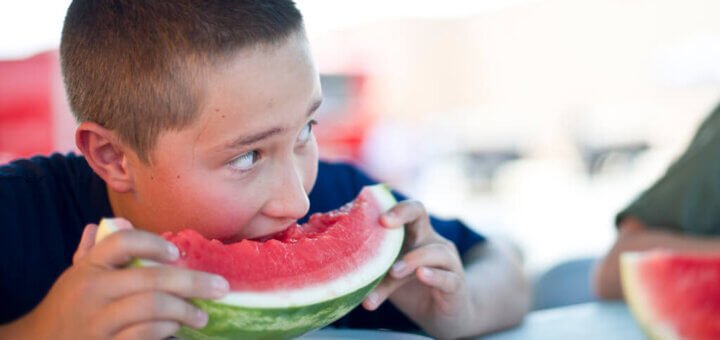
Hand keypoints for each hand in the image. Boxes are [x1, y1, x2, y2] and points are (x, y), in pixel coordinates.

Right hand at [3, 219, 228, 339]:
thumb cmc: (68, 306)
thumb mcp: (77, 275)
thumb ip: (96, 250)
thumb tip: (116, 224)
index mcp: (88, 268)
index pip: (123, 243)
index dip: (154, 244)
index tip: (177, 252)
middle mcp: (93, 292)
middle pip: (152, 279)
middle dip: (194, 283)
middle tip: (220, 287)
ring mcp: (98, 322)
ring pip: (154, 309)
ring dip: (185, 312)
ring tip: (202, 315)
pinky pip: (145, 336)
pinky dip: (167, 332)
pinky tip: (178, 331)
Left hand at [362, 201, 475, 338]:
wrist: (442, 314)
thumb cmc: (412, 289)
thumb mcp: (389, 277)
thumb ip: (372, 272)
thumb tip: (337, 274)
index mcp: (413, 235)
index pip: (404, 210)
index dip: (391, 207)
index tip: (374, 215)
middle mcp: (431, 241)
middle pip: (420, 213)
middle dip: (402, 213)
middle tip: (383, 222)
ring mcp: (447, 261)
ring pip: (433, 251)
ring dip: (412, 259)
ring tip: (393, 271)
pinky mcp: (456, 284)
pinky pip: (448, 276)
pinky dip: (434, 275)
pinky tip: (422, 275)